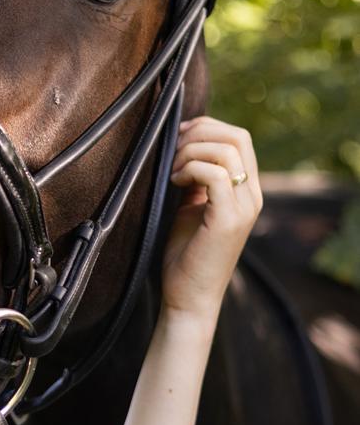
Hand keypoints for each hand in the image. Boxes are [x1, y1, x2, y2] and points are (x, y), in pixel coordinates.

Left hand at [162, 115, 262, 324]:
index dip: (207, 127)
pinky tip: (175, 182)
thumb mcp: (191, 206)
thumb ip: (196, 178)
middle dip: (199, 133)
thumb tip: (184, 145)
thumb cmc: (186, 254)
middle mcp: (252, 197)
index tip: (178, 137)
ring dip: (191, 151)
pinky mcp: (229, 220)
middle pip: (238, 137)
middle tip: (173, 152)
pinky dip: (191, 169)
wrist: (189, 297)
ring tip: (173, 171)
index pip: (240, 138)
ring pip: (227, 151)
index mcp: (246, 191)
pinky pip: (216, 175)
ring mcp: (244, 208)